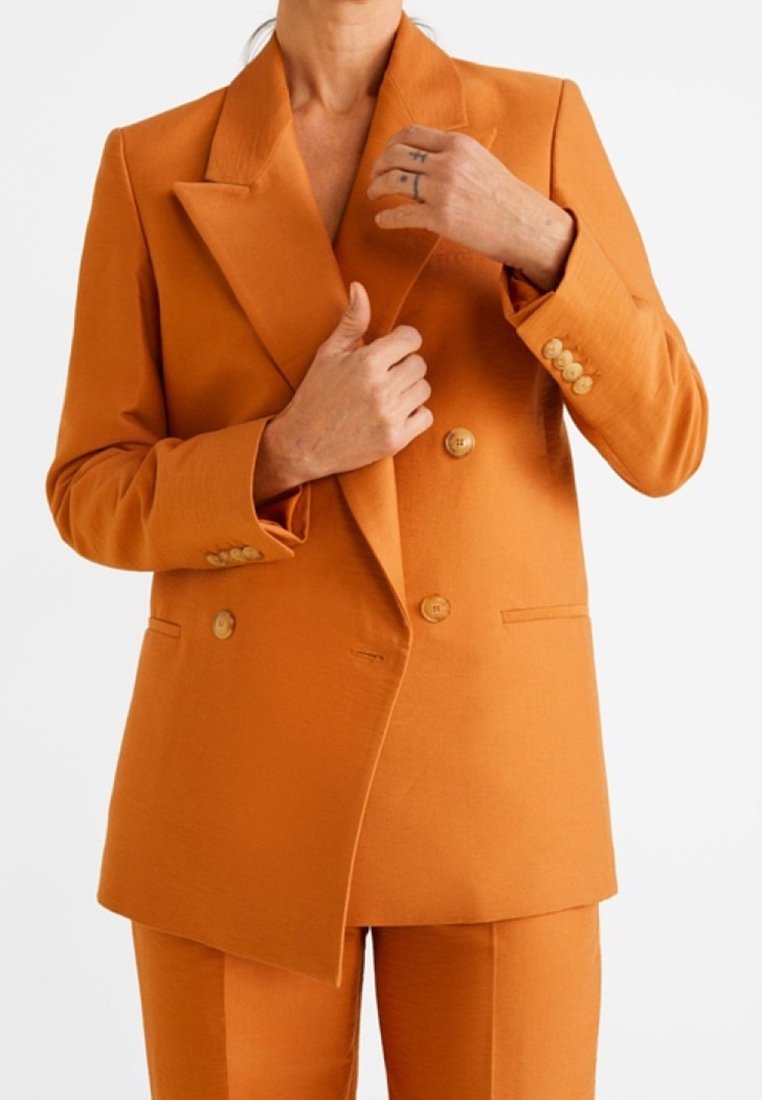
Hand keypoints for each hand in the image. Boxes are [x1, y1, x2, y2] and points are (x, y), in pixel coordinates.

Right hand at [262, 282, 432, 485]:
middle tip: (384, 376)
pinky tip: (393, 414)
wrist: (302, 445)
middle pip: (419, 365)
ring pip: (424, 390)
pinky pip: (426, 417)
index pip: (411, 339)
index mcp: (367, 362)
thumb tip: (360, 287)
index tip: (392, 351)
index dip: (403, 342)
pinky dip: (414, 415)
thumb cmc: (314, 396)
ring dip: (410, 391)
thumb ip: (352, 322)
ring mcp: (390, 415)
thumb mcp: (328, 354)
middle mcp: (381, 388)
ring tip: (386, 396)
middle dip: (404, 367)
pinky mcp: (395, 439)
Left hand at [367, 123, 575, 290]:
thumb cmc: (503, 197)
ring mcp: (442, 190)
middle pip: (396, 155)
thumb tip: (424, 157)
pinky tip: (382, 221)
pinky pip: (401, 214)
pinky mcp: (440, 218)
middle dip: (378, 166)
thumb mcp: (480, 161)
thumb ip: (452, 155)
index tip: (385, 156)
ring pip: (394, 181)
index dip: (390, 144)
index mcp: (457, 144)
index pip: (411, 134)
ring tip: (372, 195)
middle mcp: (447, 163)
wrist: (524, 224)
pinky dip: (387, 218)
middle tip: (373, 178)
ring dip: (377, 188)